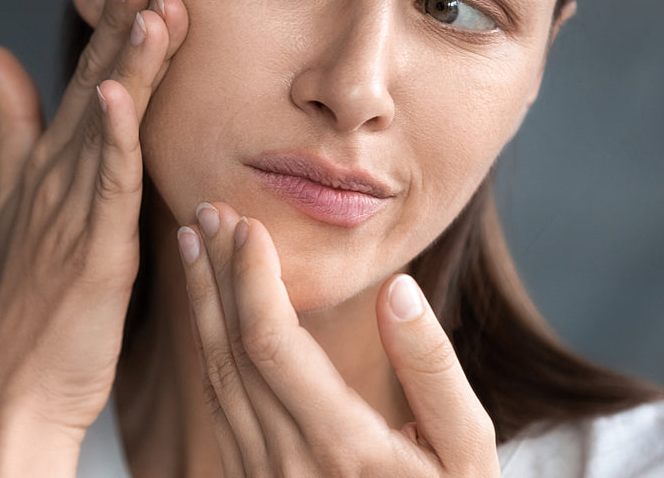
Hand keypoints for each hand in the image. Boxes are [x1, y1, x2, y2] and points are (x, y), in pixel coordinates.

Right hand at [0, 0, 188, 477]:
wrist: (15, 387)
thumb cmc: (26, 305)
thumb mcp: (14, 202)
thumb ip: (9, 126)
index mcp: (47, 168)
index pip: (83, 84)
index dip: (108, 30)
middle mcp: (55, 179)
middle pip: (93, 90)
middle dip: (118, 30)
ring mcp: (70, 213)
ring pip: (106, 125)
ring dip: (126, 65)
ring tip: (148, 8)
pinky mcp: (92, 250)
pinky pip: (106, 184)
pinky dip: (114, 136)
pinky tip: (119, 94)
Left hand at [178, 202, 498, 477]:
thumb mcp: (468, 449)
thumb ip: (434, 369)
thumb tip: (397, 290)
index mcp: (343, 446)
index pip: (271, 342)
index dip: (251, 277)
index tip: (248, 224)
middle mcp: (288, 463)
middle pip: (229, 351)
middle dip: (216, 274)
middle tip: (208, 211)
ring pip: (214, 377)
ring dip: (200, 306)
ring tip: (195, 245)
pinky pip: (218, 406)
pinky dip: (207, 347)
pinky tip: (209, 311)